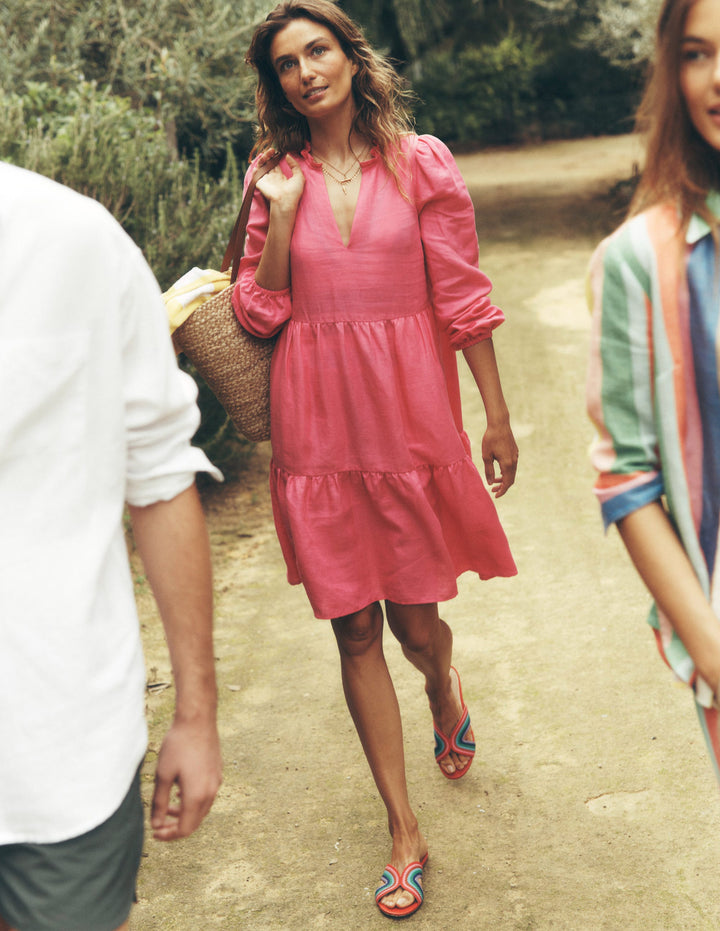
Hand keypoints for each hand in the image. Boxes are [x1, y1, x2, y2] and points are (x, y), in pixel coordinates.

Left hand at [150, 716, 221, 840]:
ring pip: (202, 810)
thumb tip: (156, 825)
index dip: (169, 835)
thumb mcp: (163, 775)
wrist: (198, 720)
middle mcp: (210, 792)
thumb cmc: (178, 745)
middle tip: (158, 824)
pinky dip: (193, 802)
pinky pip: (206, 796)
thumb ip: (159, 803)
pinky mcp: (217, 772)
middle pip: (195, 822)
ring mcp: (216, 782)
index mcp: (197, 796)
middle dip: (176, 827)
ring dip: (185, 814)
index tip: (154, 832)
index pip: (185, 829)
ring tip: (167, 808)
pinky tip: (181, 792)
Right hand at [256, 153, 304, 214]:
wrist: (285, 202)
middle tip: (274, 150)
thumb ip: (295, 165)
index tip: (279, 151)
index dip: (276, 157)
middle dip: (270, 155)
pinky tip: (264, 158)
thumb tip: (288, 155)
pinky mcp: (260, 181)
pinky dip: (258, 163)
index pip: (276, 164)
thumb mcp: (299, 177)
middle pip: (268, 163)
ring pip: (262, 164)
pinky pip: (256, 170)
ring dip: (265, 156)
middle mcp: (272, 178)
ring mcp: (266, 179)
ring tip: (270, 151)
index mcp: (280, 177)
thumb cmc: (294, 192)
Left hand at [482, 421, 517, 496]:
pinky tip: (499, 470)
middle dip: (502, 486)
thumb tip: (490, 483)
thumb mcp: (486, 456)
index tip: (495, 496)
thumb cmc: (490, 439)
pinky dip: (506, 471)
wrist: (499, 424)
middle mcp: (514, 461)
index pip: (507, 483)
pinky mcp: (515, 452)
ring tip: (494, 481)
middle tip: (493, 490)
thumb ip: (489, 471)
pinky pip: (512, 466)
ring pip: (512, 473)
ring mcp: (515, 456)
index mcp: (507, 464)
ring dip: (504, 479)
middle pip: (511, 479)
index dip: (502, 491)